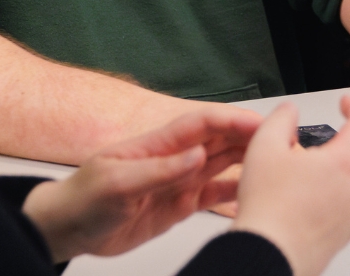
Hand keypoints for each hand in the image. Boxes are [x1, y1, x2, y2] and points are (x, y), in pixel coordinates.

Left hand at [21, 104, 261, 260]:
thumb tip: (198, 156)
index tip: (260, 123)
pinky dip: (234, 191)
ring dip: (247, 159)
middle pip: (219, 139)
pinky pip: (214, 194)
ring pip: (222, 164)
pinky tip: (254, 190)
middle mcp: (173, 159)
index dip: (233, 119)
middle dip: (249, 135)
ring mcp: (178, 181)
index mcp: (157, 145)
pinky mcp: (179, 205)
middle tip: (282, 138)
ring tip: (277, 160)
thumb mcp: (117, 184)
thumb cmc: (82, 199)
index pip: (203, 124)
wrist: (67, 229)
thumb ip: (159, 171)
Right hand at [231, 97, 349, 275]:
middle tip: (337, 135)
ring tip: (320, 167)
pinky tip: (314, 196)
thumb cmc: (270, 210)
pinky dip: (341, 194)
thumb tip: (290, 111)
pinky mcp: (343, 235)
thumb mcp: (264, 147)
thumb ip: (281, 119)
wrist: (269, 255)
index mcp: (344, 163)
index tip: (346, 103)